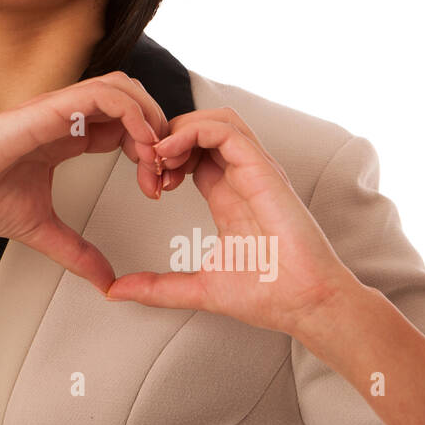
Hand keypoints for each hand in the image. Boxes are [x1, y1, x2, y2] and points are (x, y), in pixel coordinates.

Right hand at [0, 72, 169, 294]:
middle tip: (165, 172)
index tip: (156, 187)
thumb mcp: (41, 229)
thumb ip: (76, 251)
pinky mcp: (47, 108)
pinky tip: (140, 145)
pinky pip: (104, 94)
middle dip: (158, 132)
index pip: (123, 127)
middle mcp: (64, 117)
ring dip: (150, 119)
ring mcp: (56, 109)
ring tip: (156, 157)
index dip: (149, 151)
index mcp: (63, 137)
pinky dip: (132, 113)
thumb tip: (105, 281)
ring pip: (124, 88)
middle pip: (132, 101)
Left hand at [104, 108, 360, 337]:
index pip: (193, 154)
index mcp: (228, 195)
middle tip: (147, 168)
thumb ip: (157, 287)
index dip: (164, 158)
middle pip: (201, 128)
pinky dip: (193, 132)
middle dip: (166, 138)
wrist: (307, 304)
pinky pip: (227, 130)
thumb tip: (117, 291)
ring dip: (179, 129)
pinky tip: (170, 156)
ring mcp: (255, 170)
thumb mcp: (199, 287)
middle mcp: (242, 176)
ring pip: (215, 120)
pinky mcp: (264, 170)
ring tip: (158, 157)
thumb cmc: (268, 294)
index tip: (148, 185)